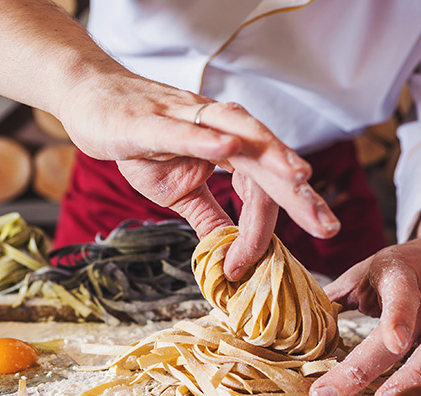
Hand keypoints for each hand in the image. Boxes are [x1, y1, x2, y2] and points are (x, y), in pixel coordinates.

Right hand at [0, 0, 337, 278]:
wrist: (91, 103)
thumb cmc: (138, 141)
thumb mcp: (176, 191)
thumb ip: (208, 216)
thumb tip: (232, 253)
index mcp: (229, 147)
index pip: (259, 190)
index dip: (260, 230)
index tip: (250, 267)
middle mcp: (219, 127)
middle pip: (268, 160)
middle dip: (299, 194)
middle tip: (329, 225)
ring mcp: (188, 118)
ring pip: (239, 135)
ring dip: (271, 155)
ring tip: (299, 178)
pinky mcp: (153, 118)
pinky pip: (186, 128)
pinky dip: (208, 137)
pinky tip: (230, 147)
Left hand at [308, 193, 420, 395]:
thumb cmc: (406, 266)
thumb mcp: (369, 269)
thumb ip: (337, 294)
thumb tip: (302, 322)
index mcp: (403, 275)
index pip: (403, 293)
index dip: (399, 317)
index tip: (394, 342)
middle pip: (412, 337)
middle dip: (372, 369)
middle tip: (333, 394)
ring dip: (414, 384)